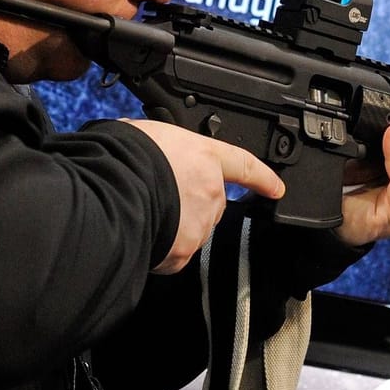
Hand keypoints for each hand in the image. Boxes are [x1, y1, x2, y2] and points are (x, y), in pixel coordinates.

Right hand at [123, 119, 284, 274]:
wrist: (113, 191)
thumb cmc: (124, 157)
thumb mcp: (147, 135)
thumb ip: (163, 149)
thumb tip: (151, 154)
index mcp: (204, 157)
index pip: (244, 166)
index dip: (262, 178)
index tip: (276, 188)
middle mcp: (210, 192)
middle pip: (209, 203)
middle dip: (189, 203)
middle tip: (158, 196)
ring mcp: (199, 224)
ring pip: (191, 229)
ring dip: (173, 225)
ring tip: (143, 212)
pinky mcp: (183, 252)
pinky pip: (174, 254)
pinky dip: (161, 248)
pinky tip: (142, 233)